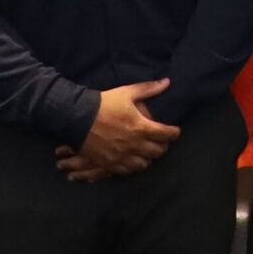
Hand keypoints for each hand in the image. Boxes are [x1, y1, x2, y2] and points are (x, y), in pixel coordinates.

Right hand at [55, 79, 180, 181]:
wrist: (77, 118)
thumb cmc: (104, 104)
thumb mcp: (127, 92)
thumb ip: (149, 89)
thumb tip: (166, 82)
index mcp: (141, 128)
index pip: (167, 135)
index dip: (174, 133)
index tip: (175, 131)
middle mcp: (134, 145)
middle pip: (158, 152)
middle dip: (163, 146)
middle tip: (161, 140)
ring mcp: (122, 156)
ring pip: (144, 164)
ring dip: (148, 157)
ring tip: (147, 151)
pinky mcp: (109, 163)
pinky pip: (126, 171)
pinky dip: (132, 166)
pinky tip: (132, 160)